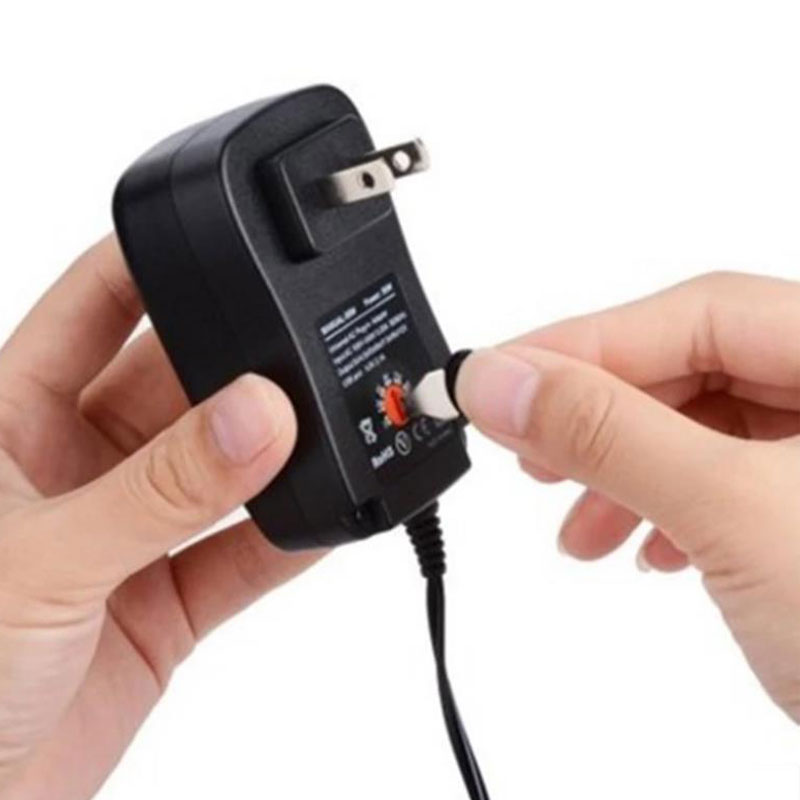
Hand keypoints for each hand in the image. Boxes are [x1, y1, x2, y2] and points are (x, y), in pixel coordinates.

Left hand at [0, 237, 320, 798]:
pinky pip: (245, 554)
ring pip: (220, 469)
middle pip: (176, 384)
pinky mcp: (167, 601)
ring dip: (272, 455)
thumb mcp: (40, 564)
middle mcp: (73, 467)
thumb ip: (157, 491)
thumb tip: (255, 417)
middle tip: (295, 364)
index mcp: (8, 422)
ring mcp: (127, 534)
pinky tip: (328, 513)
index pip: (92, 307)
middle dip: (237, 369)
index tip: (231, 243)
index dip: (155, 263)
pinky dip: (291, 537)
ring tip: (324, 432)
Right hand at [456, 272, 799, 721]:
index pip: (694, 313)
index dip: (580, 344)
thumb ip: (607, 434)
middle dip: (598, 414)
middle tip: (522, 445)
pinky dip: (665, 507)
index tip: (493, 378)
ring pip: (701, 426)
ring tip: (575, 524)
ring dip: (623, 470)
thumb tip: (502, 383)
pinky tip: (644, 547)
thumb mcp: (734, 517)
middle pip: (693, 365)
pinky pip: (720, 476)